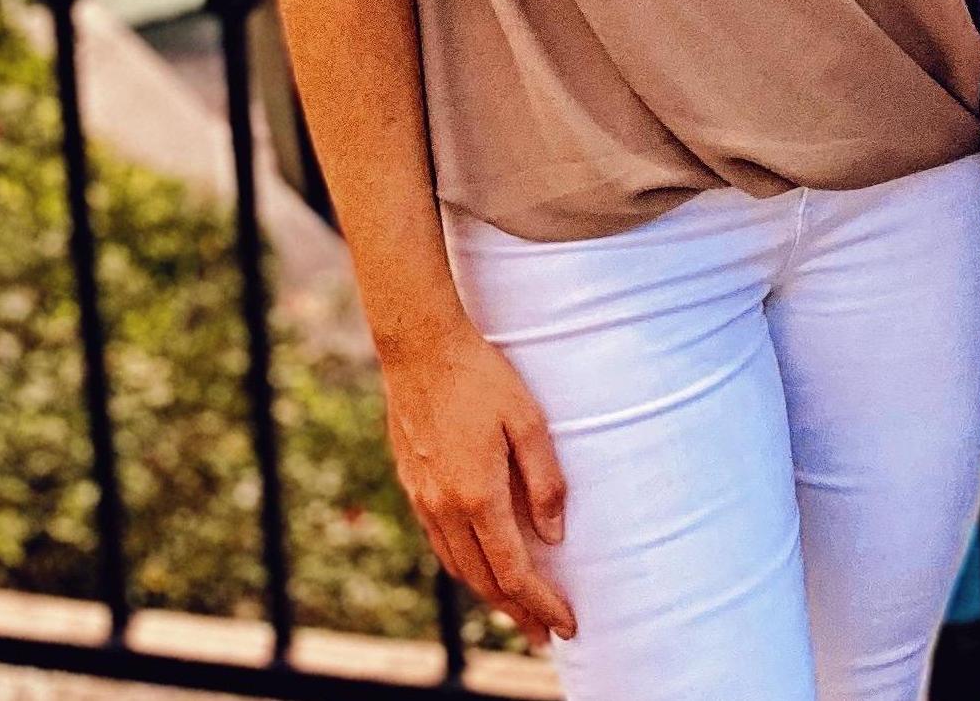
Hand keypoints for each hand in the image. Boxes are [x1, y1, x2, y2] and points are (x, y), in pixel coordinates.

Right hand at [379, 320, 575, 645]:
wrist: (420, 347)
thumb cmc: (481, 376)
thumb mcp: (528, 420)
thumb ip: (545, 482)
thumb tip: (554, 537)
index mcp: (477, 496)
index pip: (513, 572)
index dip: (541, 604)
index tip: (566, 624)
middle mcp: (445, 508)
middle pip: (484, 582)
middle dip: (517, 613)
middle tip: (544, 634)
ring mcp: (424, 499)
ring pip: (459, 568)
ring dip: (490, 595)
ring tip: (517, 609)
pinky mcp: (413, 486)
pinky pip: (441, 545)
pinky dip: (466, 567)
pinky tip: (480, 564)